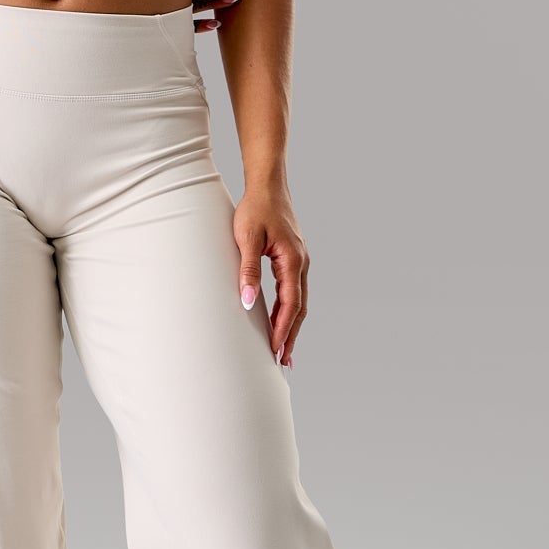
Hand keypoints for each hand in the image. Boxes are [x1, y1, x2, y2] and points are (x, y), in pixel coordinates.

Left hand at [234, 184, 306, 369]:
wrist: (268, 186)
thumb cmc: (256, 209)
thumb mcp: (247, 239)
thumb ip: (248, 271)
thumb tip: (249, 302)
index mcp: (294, 261)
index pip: (291, 304)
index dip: (284, 329)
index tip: (277, 350)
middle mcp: (301, 264)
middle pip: (300, 308)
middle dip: (292, 335)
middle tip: (283, 361)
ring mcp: (299, 262)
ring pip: (299, 301)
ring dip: (292, 326)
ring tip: (284, 350)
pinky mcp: (293, 260)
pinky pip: (294, 291)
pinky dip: (290, 310)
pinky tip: (282, 321)